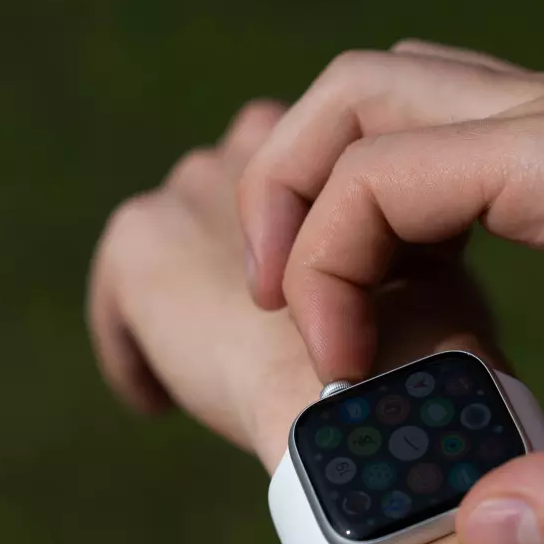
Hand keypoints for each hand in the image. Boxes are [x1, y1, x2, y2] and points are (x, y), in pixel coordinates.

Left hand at [87, 99, 503, 473]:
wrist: (363, 377)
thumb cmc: (412, 334)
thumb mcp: (422, 270)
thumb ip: (386, 248)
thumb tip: (390, 282)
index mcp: (324, 144)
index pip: (278, 185)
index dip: (280, 247)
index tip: (285, 306)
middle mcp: (244, 144)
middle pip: (216, 213)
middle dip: (227, 268)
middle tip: (245, 343)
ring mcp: (188, 184)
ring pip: (169, 256)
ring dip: (184, 308)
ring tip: (202, 378)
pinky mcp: (139, 236)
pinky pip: (120, 296)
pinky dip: (131, 347)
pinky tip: (155, 399)